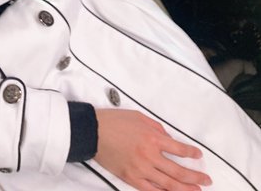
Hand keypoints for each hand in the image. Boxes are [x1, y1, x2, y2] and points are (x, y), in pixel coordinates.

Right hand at [95, 109, 211, 190]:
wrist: (93, 132)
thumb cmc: (115, 121)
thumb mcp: (139, 117)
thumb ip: (157, 128)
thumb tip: (168, 139)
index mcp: (153, 138)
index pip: (179, 149)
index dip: (191, 153)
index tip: (198, 155)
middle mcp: (150, 156)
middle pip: (178, 172)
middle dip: (195, 177)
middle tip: (206, 180)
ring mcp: (141, 170)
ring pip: (168, 185)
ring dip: (185, 189)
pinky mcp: (131, 178)